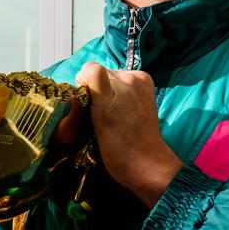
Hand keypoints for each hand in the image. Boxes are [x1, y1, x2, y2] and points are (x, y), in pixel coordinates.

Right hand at [75, 62, 181, 205]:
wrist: (145, 160)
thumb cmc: (116, 149)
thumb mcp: (94, 124)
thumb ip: (88, 95)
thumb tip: (82, 81)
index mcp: (112, 90)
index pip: (90, 69)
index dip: (83, 82)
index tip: (85, 100)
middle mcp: (128, 79)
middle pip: (100, 72)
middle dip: (95, 87)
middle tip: (99, 111)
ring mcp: (139, 80)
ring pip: (112, 74)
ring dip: (108, 88)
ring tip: (113, 111)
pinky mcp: (146, 82)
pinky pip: (125, 77)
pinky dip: (121, 87)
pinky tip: (123, 104)